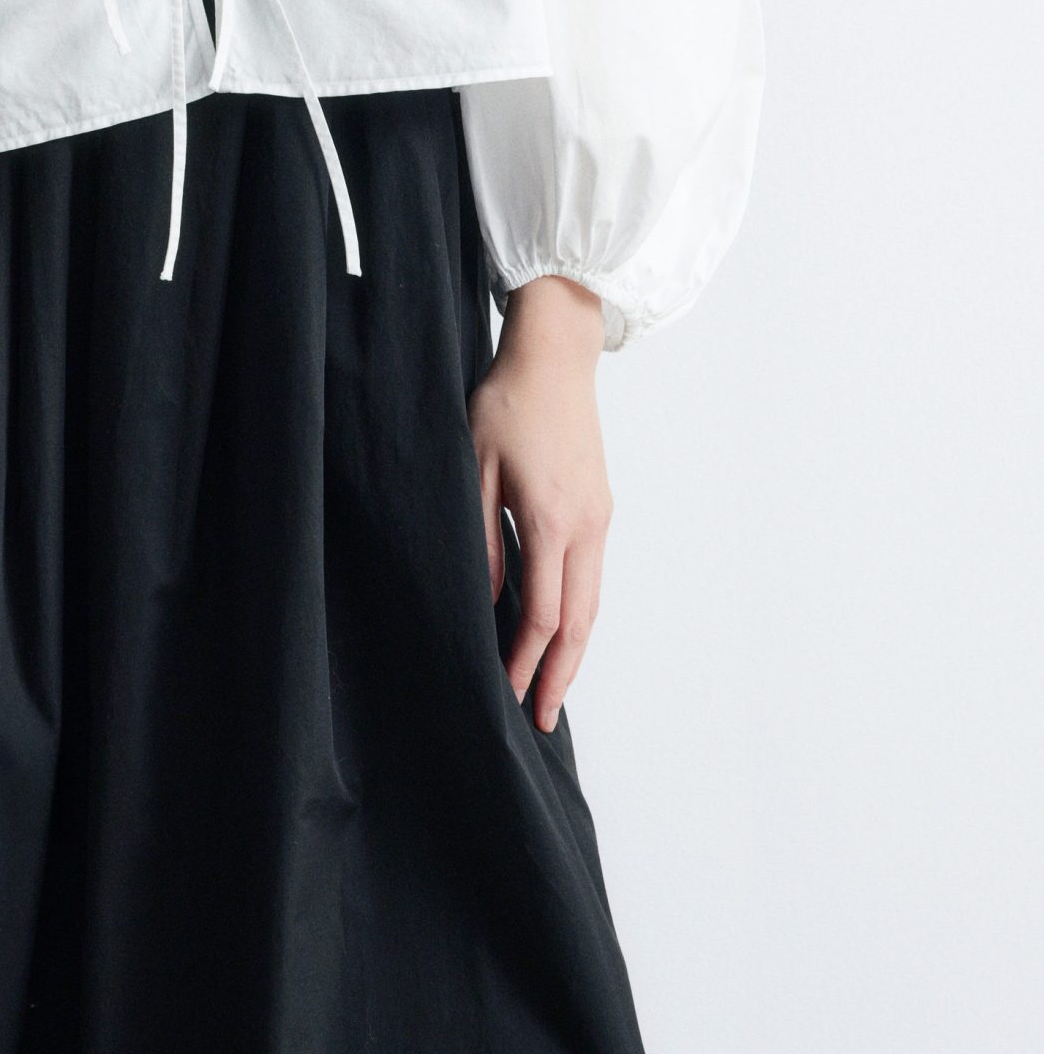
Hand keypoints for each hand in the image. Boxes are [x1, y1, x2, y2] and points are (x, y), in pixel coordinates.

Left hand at [467, 274, 612, 733]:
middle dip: (560, 673)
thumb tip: (483, 598)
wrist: (555, 354)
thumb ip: (478, 535)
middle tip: (542, 717)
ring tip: (551, 685)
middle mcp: (586, 525)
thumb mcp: (473, 465)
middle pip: (580, 620)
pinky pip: (592, 574)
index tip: (506, 692)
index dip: (525, 659)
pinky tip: (560, 628)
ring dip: (573, 648)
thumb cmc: (507, 401)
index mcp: (551, 518)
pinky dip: (578, 612)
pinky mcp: (600, 506)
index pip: (543, 612)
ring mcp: (599, 516)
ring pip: (593, 601)